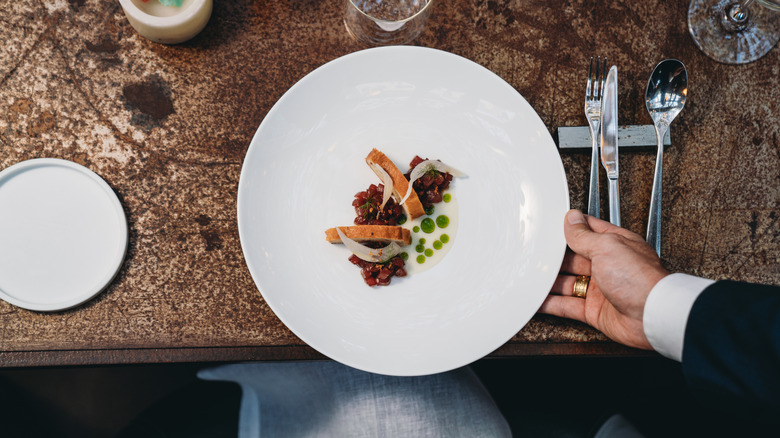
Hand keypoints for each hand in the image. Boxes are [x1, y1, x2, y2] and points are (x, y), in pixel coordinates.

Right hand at [539, 209, 669, 349]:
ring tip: (532, 277)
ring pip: (568, 283)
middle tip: (535, 255)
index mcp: (614, 245)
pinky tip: (539, 300)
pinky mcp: (594, 311)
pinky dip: (552, 303)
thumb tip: (572, 219)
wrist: (652, 316)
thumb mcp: (607, 246)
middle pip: (573, 258)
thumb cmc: (640, 279)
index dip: (568, 230)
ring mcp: (600, 289)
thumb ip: (584, 234)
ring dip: (550, 281)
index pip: (587, 232)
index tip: (549, 228)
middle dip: (554, 258)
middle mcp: (608, 266)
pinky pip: (567, 306)